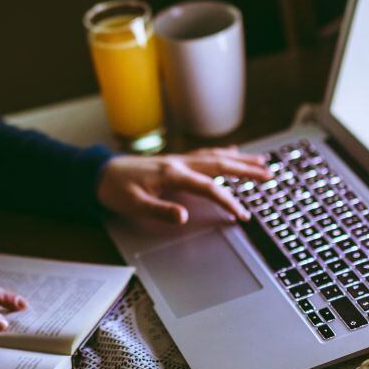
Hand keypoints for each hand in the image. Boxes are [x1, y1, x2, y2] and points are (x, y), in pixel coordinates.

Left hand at [96, 145, 271, 223]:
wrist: (98, 173)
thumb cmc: (114, 189)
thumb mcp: (133, 204)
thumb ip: (160, 210)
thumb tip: (184, 216)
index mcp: (172, 174)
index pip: (208, 187)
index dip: (227, 201)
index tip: (241, 215)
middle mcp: (179, 163)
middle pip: (220, 164)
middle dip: (246, 171)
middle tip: (270, 176)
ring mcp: (178, 160)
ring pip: (216, 157)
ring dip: (240, 160)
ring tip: (261, 163)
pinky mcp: (175, 161)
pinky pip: (205, 155)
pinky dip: (223, 154)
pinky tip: (233, 153)